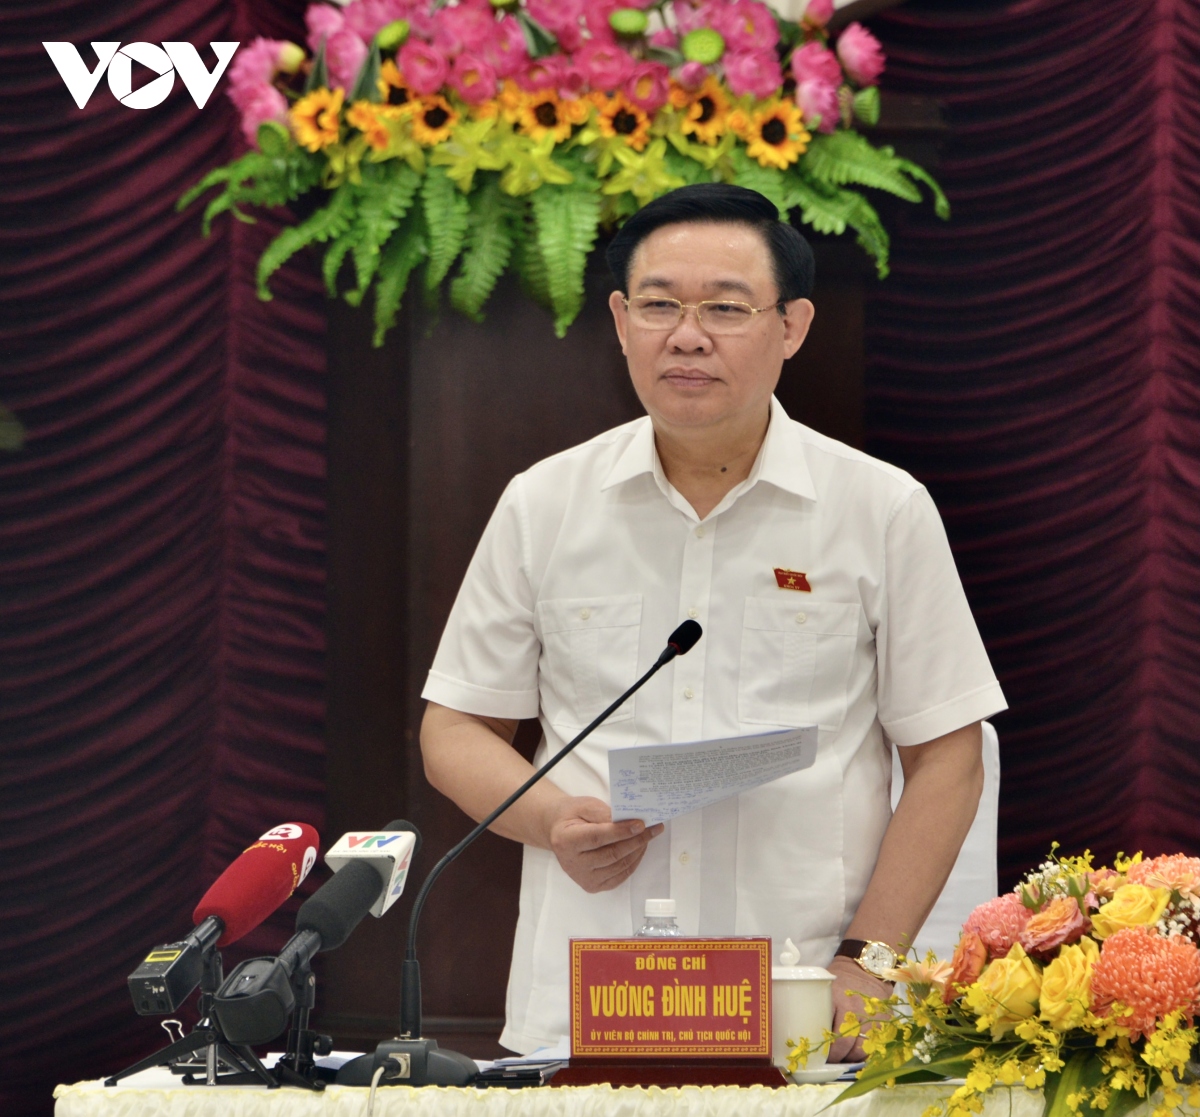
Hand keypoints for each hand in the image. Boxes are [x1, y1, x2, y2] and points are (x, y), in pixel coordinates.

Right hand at [546, 796, 663, 892]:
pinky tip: (640, 848)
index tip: (641, 824)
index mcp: (566, 841)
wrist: (559, 832)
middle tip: (653, 828)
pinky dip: (633, 862)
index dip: (621, 832)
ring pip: (619, 866)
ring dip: (638, 850)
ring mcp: (583, 878)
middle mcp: (573, 864)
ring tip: (649, 836)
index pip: (598, 838)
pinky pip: (620, 876)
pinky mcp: (593, 886)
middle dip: (636, 841)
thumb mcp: (585, 806)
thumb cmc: (573, 816)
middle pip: (612, 854)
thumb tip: (629, 822)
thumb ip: (604, 814)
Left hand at [827, 954, 894, 1062]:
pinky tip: (858, 1050)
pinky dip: (866, 1052)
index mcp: (838, 1001)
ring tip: (844, 1056)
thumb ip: (819, 1009)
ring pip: (862, 1049)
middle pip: (847, 1046)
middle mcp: (856, 1010)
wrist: (866, 968)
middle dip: (838, 1058)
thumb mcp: (825, 989)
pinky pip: (876, 1045)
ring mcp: (872, 1016)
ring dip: (852, 1057)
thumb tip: (807, 1033)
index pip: (833, 1036)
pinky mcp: (885, 1021)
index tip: (822, 1057)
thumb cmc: (841, 980)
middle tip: (831, 1059)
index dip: (828, 1052)